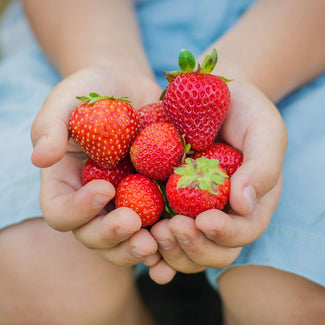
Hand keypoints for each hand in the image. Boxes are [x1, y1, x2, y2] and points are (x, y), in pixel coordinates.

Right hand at [31, 64, 162, 266]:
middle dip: (111, 236)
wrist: (130, 90)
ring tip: (159, 239)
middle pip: (93, 235)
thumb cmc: (94, 93)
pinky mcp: (153, 199)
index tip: (104, 188)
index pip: (61, 211)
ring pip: (126, 240)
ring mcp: (125, 203)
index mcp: (67, 185)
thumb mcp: (67, 101)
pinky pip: (158, 225)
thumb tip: (40, 158)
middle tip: (133, 224)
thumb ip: (50, 126)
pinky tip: (183, 232)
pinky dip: (168, 236)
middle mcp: (95, 203)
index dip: (78, 210)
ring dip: (140, 246)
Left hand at [149, 80, 286, 282]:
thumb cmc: (243, 111)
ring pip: (184, 250)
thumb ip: (262, 166)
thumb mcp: (263, 130)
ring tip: (154, 232)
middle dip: (194, 247)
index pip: (244, 232)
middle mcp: (221, 213)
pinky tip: (139, 241)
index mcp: (249, 202)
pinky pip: (157, 233)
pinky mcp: (164, 201)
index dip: (225, 234)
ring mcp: (191, 211)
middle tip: (173, 228)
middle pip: (213, 251)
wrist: (209, 96)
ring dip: (169, 250)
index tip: (204, 220)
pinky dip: (150, 248)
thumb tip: (243, 205)